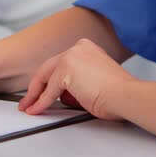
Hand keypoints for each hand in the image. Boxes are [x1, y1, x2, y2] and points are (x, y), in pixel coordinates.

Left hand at [18, 38, 135, 120]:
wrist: (128, 96)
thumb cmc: (119, 94)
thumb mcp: (93, 82)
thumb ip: (75, 82)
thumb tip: (61, 94)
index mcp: (85, 48)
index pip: (59, 64)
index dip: (48, 80)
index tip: (40, 90)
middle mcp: (77, 48)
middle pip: (48, 68)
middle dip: (36, 87)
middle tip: (28, 99)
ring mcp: (70, 57)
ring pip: (45, 78)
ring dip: (35, 95)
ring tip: (29, 106)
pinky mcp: (65, 70)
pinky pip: (49, 91)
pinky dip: (41, 102)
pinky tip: (36, 109)